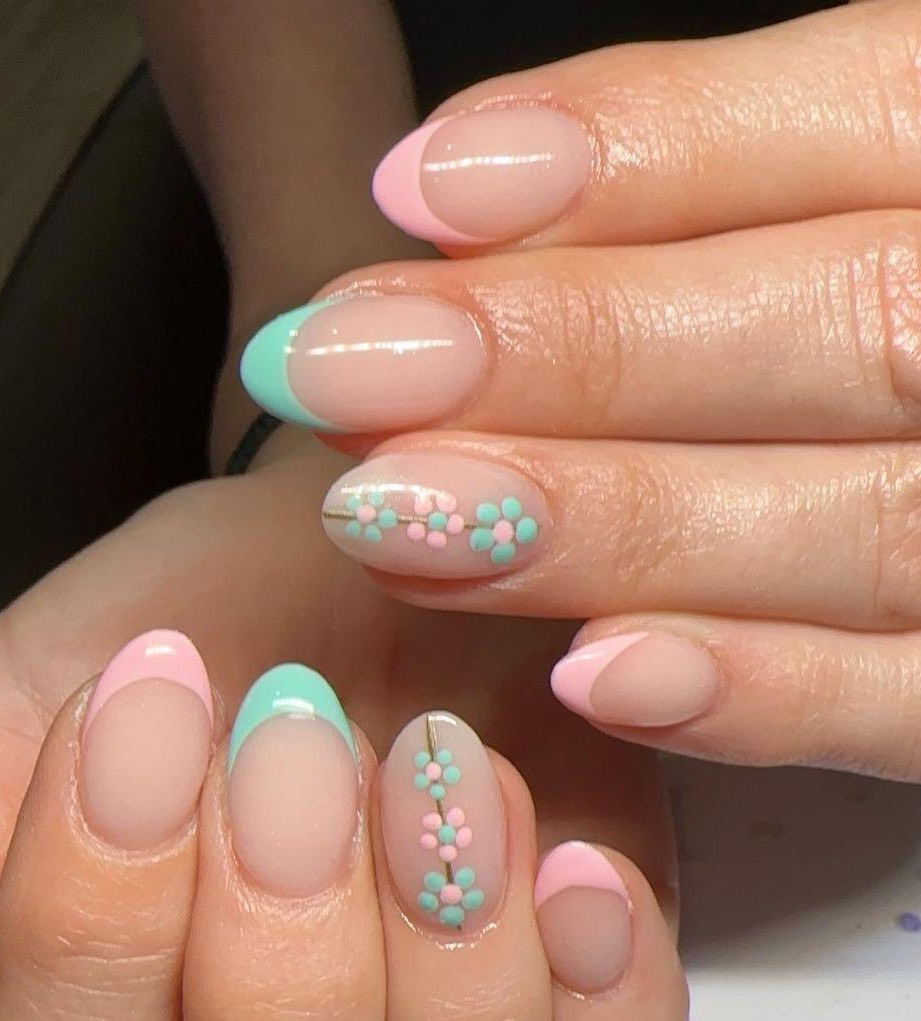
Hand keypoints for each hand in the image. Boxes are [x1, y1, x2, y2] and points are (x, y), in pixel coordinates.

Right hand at [0, 430, 689, 1020]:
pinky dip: (607, 1003)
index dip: (100, 928)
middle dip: (283, 963)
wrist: (401, 545)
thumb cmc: (231, 616)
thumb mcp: (59, 689)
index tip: (148, 701)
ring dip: (449, 975)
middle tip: (295, 738)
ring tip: (436, 768)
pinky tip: (574, 869)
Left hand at [237, 0, 920, 781]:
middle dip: (581, 350)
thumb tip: (449, 186)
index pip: (862, 119)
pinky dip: (764, 697)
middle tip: (348, 374)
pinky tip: (592, 678)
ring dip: (617, 525)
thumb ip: (698, 172)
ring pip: (862, 525)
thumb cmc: (884, 300)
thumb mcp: (843, 187)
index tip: (418, 191)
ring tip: (399, 518)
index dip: (641, 150)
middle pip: (850, 324)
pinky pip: (917, 708)